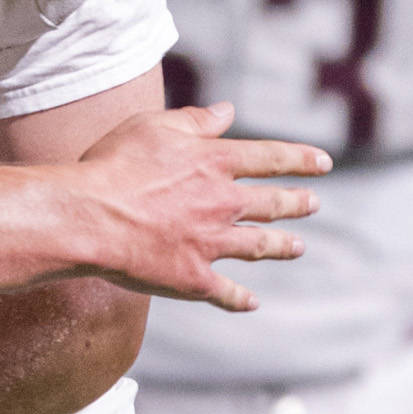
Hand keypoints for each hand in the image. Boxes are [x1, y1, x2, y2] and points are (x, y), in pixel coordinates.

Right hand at [70, 103, 328, 310]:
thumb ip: (195, 121)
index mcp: (216, 162)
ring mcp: (211, 243)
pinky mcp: (193, 279)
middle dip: (297, 203)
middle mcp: (223, 202)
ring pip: (258, 246)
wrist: (89, 218)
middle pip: (272, 204)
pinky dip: (241, 299)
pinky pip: (226, 292)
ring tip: (298, 246)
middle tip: (313, 204)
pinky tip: (253, 303)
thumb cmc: (114, 166)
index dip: (300, 160)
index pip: (271, 158)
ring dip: (281, 246)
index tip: (322, 164)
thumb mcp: (152, 127)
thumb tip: (228, 111)